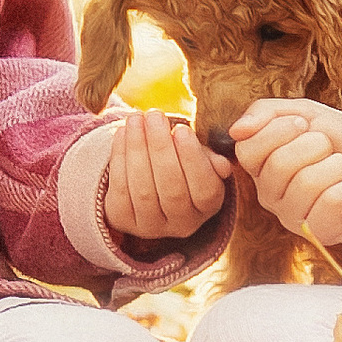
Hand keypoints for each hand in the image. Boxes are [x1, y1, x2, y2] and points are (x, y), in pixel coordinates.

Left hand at [103, 111, 231, 241]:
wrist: (152, 176)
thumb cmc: (183, 160)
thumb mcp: (203, 157)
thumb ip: (211, 158)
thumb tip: (221, 165)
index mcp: (207, 207)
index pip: (204, 189)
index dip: (192, 159)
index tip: (181, 129)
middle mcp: (181, 224)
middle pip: (172, 189)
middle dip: (161, 147)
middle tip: (155, 115)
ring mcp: (150, 226)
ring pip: (143, 189)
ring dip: (137, 149)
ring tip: (136, 119)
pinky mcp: (122, 219)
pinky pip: (120, 189)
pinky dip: (120, 158)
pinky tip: (122, 133)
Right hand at [230, 99, 341, 245]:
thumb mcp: (304, 112)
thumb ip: (265, 113)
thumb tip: (235, 130)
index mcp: (262, 167)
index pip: (247, 149)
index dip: (278, 130)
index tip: (304, 125)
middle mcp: (271, 196)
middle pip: (279, 166)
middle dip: (315, 145)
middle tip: (329, 149)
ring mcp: (294, 218)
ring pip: (306, 184)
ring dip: (336, 166)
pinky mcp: (321, 234)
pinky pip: (329, 204)